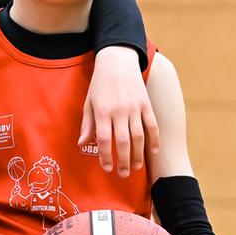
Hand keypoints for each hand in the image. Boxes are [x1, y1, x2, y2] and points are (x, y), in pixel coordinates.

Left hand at [82, 47, 157, 175]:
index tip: (107, 168)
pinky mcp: (146, 103)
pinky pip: (152, 125)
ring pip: (139, 136)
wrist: (117, 60)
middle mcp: (119, 111)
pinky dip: (154, 139)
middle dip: (123, 161)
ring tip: (135, 168)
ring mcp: (135, 107)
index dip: (105, 156)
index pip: (104, 139)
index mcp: (102, 111)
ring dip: (138, 155)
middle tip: (122, 174)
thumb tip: (81, 144)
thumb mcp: (89, 102)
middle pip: (123, 142)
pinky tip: (153, 152)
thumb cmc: (100, 84)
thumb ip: (87, 124)